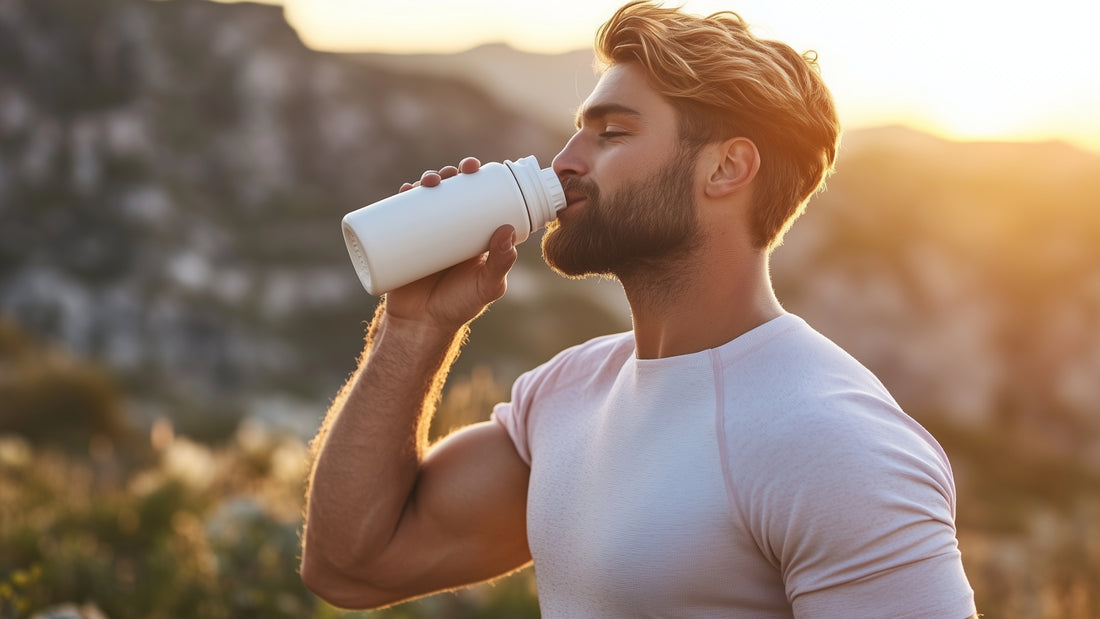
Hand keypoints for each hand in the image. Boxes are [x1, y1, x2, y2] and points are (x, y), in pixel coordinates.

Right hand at [385, 157, 517, 331]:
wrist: (422, 325)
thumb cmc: (459, 306)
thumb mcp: (486, 286)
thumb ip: (500, 263)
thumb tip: (507, 230)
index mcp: (473, 233)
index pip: (477, 198)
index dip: (477, 179)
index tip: (476, 168)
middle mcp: (449, 229)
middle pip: (450, 192)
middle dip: (451, 174)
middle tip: (454, 173)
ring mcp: (424, 234)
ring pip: (425, 199)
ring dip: (427, 180)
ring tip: (430, 182)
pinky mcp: (401, 242)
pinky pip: (399, 216)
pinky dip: (400, 199)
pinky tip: (405, 189)